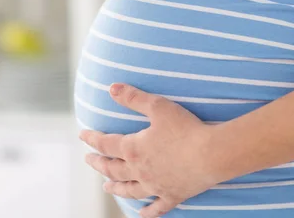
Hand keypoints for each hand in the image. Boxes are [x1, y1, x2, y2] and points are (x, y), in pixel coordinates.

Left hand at [79, 84, 220, 217]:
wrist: (211, 154)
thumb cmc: (186, 129)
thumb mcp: (158, 107)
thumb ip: (134, 98)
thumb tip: (112, 88)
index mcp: (133, 148)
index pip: (106, 144)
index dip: (92, 139)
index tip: (82, 136)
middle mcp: (139, 170)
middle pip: (113, 169)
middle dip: (99, 164)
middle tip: (89, 160)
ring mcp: (155, 186)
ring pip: (129, 190)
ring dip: (116, 188)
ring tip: (106, 187)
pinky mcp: (172, 195)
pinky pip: (157, 207)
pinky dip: (147, 212)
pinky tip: (141, 214)